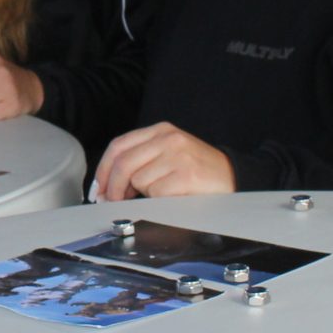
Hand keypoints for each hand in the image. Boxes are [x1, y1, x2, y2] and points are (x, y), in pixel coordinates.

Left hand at [92, 123, 235, 201]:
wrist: (233, 177)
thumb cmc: (196, 170)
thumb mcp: (167, 154)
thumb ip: (140, 160)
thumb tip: (107, 186)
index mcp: (160, 130)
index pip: (118, 146)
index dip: (103, 170)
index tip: (98, 188)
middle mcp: (168, 138)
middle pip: (123, 164)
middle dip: (113, 188)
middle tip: (113, 202)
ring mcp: (178, 155)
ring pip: (139, 180)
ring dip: (144, 194)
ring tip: (163, 192)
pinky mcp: (186, 174)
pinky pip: (156, 193)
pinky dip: (159, 201)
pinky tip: (174, 196)